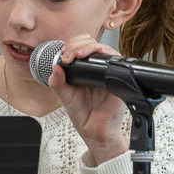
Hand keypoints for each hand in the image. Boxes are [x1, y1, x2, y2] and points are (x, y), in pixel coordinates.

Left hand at [48, 35, 128, 164]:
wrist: (95, 131)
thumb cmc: (82, 114)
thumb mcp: (65, 96)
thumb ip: (57, 82)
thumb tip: (54, 67)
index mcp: (84, 70)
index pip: (80, 47)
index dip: (71, 45)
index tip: (63, 53)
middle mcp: (97, 68)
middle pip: (91, 43)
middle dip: (78, 44)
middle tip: (69, 54)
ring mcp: (108, 72)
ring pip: (103, 48)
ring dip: (89, 46)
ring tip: (78, 54)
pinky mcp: (118, 77)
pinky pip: (116, 60)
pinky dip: (106, 53)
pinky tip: (96, 55)